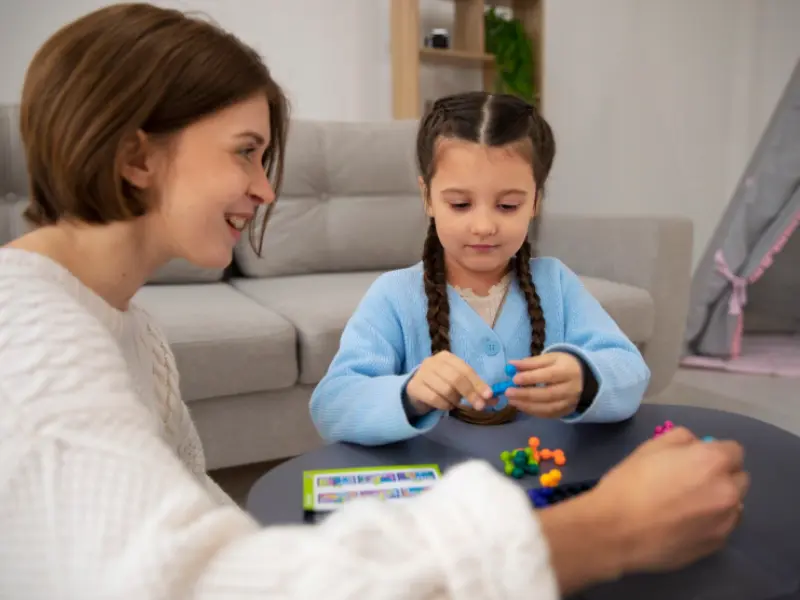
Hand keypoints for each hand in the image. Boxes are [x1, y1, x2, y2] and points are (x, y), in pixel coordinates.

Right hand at [405, 351, 493, 414]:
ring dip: (455, 400)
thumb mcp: (458, 383)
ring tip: (456, 403)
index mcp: (446, 357)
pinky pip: (434, 399)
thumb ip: (475, 389)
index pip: (466, 369)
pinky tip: (446, 405)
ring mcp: (422, 374)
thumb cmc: (441, 383)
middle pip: (456, 378)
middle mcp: (433, 362)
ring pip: (446, 389)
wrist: (416, 389)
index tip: (489, 395)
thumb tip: (494, 398)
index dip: (478, 383)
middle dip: (470, 393)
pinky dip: (444, 405)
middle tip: (479, 406)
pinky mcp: (414, 387)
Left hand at [504, 353, 582, 417]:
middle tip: (508, 392)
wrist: (583, 378)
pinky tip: (521, 406)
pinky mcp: (566, 411)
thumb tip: (512, 364)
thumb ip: (531, 362)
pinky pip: (548, 414)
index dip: (531, 378)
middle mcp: (571, 389)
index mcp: (567, 371)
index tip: (514, 379)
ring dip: (527, 406)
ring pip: (547, 408)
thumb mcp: (550, 358)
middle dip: (526, 394)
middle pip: (548, 394)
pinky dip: (533, 412)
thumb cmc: (562, 365)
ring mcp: (569, 402)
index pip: (549, 375)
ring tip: (511, 400)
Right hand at [592, 427, 748, 573]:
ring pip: (734, 504)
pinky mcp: (717, 544)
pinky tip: (686, 525)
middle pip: (740, 478)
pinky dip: (712, 522)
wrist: (616, 531)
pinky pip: (724, 526)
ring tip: (689, 506)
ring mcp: (726, 521)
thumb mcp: (650, 448)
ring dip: (720, 500)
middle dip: (722, 476)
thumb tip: (696, 445)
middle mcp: (728, 490)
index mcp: (712, 461)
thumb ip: (681, 440)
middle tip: (692, 482)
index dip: (715, 452)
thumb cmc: (630, 484)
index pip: (734, 451)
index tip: (697, 460)